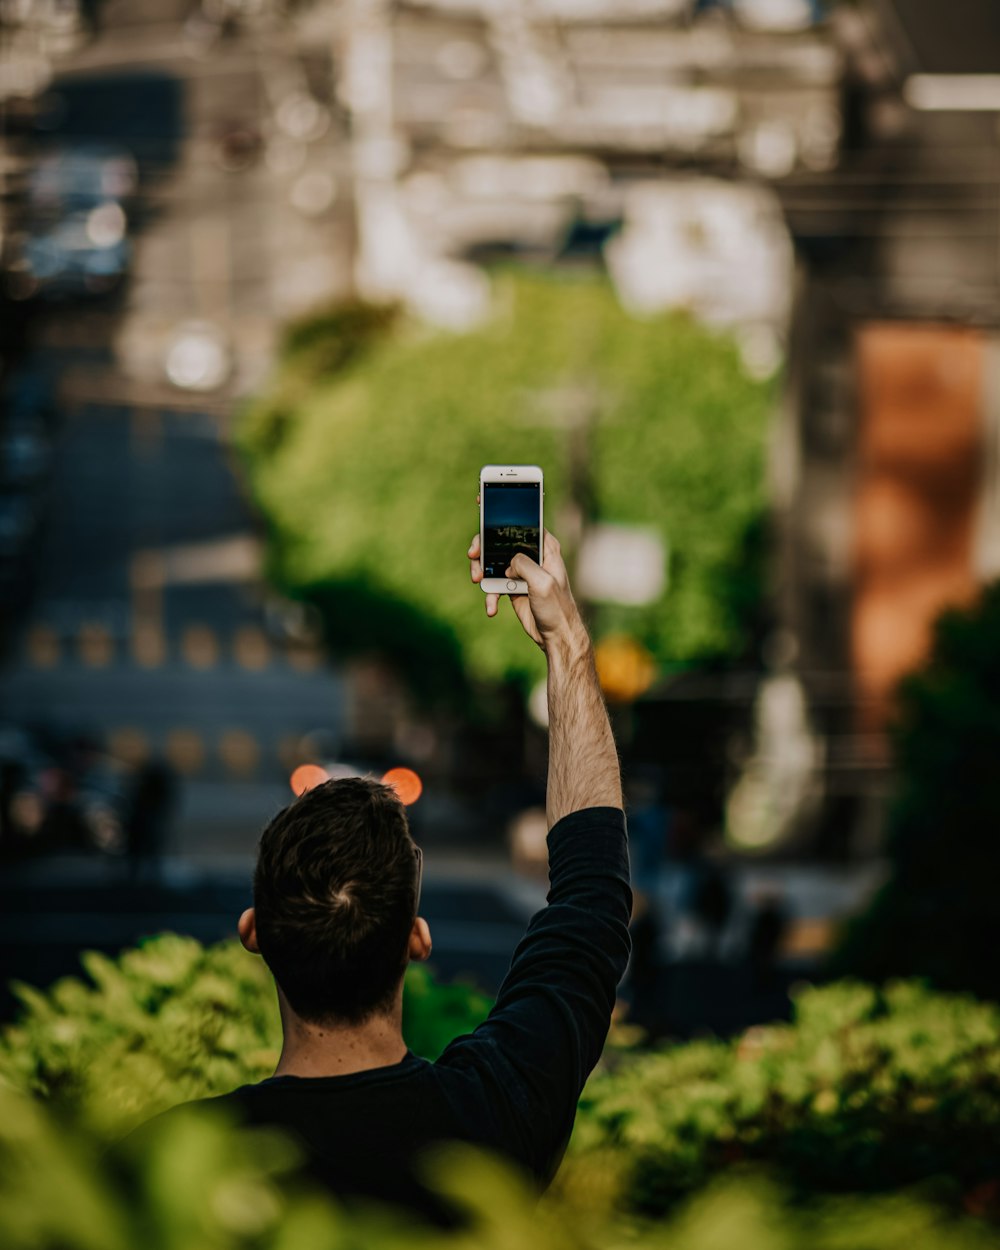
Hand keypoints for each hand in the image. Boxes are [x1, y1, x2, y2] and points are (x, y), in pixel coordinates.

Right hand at [468, 529, 586, 656]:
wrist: (556, 635)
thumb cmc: (557, 607)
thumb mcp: (543, 582)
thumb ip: (524, 564)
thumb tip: (507, 564)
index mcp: (546, 548)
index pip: (524, 524)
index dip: (504, 519)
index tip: (484, 515)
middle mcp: (533, 556)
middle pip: (501, 542)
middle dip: (483, 548)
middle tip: (473, 555)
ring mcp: (521, 572)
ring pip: (493, 562)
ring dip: (481, 571)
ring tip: (478, 581)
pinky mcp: (513, 587)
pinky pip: (493, 585)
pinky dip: (489, 596)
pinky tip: (491, 608)